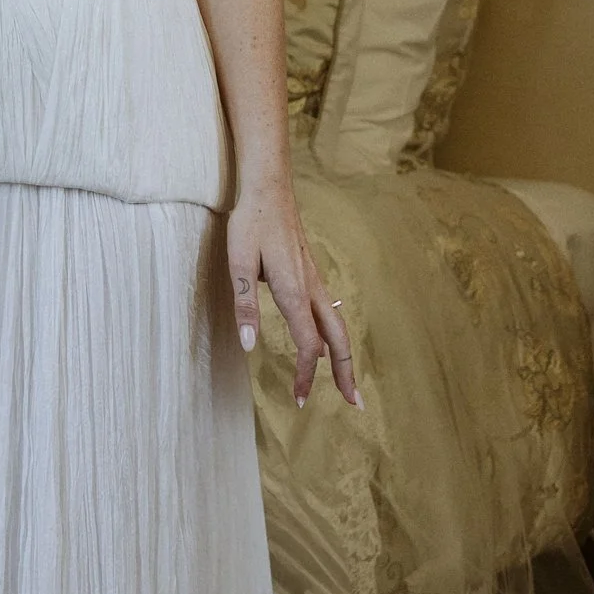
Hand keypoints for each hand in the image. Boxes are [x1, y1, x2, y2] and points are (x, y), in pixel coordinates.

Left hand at [229, 178, 359, 407]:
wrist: (269, 188)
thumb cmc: (250, 223)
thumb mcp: (238, 263)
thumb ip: (245, 304)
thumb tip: (250, 344)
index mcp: (293, 291)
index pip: (309, 344)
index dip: (307, 375)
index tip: (301, 400)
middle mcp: (310, 289)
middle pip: (338, 340)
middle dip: (346, 373)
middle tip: (356, 405)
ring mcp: (314, 281)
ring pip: (338, 327)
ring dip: (345, 358)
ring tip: (349, 384)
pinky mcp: (310, 275)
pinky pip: (330, 314)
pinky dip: (337, 338)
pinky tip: (332, 345)